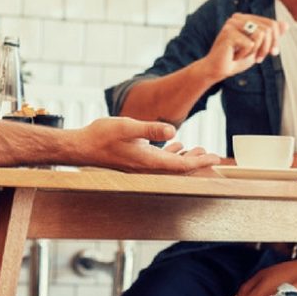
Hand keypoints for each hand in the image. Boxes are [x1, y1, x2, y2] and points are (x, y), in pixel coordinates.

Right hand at [77, 117, 219, 173]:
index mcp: (148, 161)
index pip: (181, 165)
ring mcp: (141, 164)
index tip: (215, 158)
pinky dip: (171, 153)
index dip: (200, 162)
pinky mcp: (135, 159)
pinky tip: (176, 145)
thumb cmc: (101, 136)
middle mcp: (147, 166)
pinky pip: (160, 159)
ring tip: (199, 150)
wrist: (81, 146)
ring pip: (170, 164)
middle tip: (214, 157)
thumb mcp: (127, 127)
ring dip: (186, 158)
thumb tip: (174, 130)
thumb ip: (150, 129)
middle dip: (197, 162)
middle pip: (179, 168)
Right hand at [199, 14, 287, 80]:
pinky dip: (245, 54)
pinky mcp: (228, 32)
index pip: (272, 24)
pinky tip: (234, 56)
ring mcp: (232, 23)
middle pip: (269, 28)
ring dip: (256, 51)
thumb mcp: (258, 48)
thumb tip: (286, 24)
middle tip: (259, 59)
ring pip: (261, 34)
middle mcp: (238, 17)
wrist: (217, 70)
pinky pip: (250, 44)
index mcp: (245, 18)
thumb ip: (270, 36)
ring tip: (243, 56)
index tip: (272, 53)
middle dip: (267, 47)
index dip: (276, 40)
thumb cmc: (236, 59)